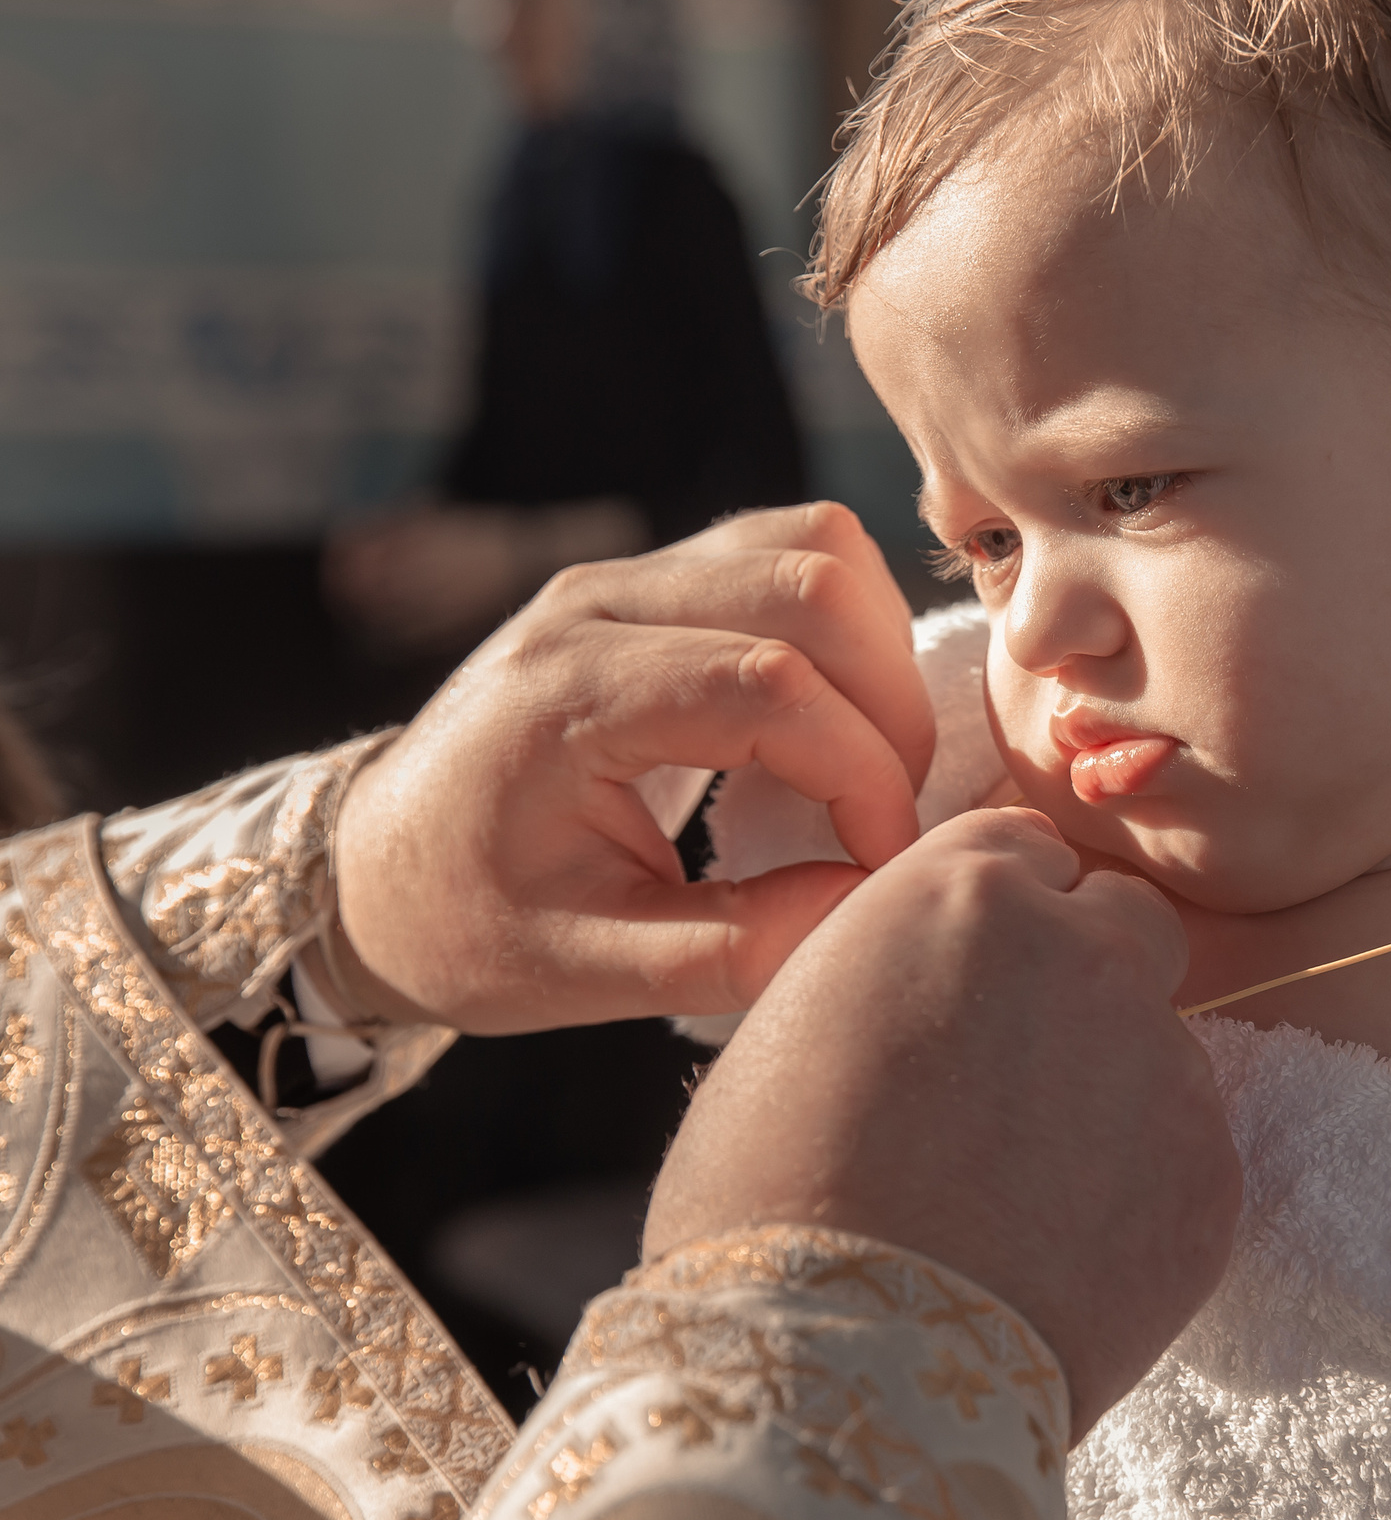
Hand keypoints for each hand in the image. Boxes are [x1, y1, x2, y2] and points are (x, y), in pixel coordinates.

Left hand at [331, 502, 935, 1031]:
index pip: (767, 685)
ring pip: (815, 547)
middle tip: (884, 812)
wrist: (376, 866)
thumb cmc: (468, 922)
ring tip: (866, 761)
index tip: (881, 859)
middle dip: (884, 709)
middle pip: (810, 586)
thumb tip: (866, 895)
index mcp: (566, 692)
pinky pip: (796, 550)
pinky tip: (838, 715)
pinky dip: (852, 625)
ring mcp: (630, 574)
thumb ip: (731, 947)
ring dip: (877, 654)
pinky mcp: (662, 575)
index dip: (858, 772)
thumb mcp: (585, 972)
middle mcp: (597, 603)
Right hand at [644, 807, 1240, 1441]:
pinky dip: (1139, 1190)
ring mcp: (1165, 1061)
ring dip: (1109, 1090)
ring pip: (1159, 1043)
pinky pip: (1186, 1152)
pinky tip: (1058, 1252)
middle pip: (1126, 920)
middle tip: (1014, 1072)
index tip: (969, 979)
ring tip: (1019, 1193)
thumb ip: (900, 965)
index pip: (1026, 850)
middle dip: (1084, 971)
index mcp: (968, 891)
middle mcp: (1087, 951)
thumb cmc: (768, 1199)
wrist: (842, 1363)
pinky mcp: (1213, 1172)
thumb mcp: (798, 1022)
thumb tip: (939, 979)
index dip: (999, 917)